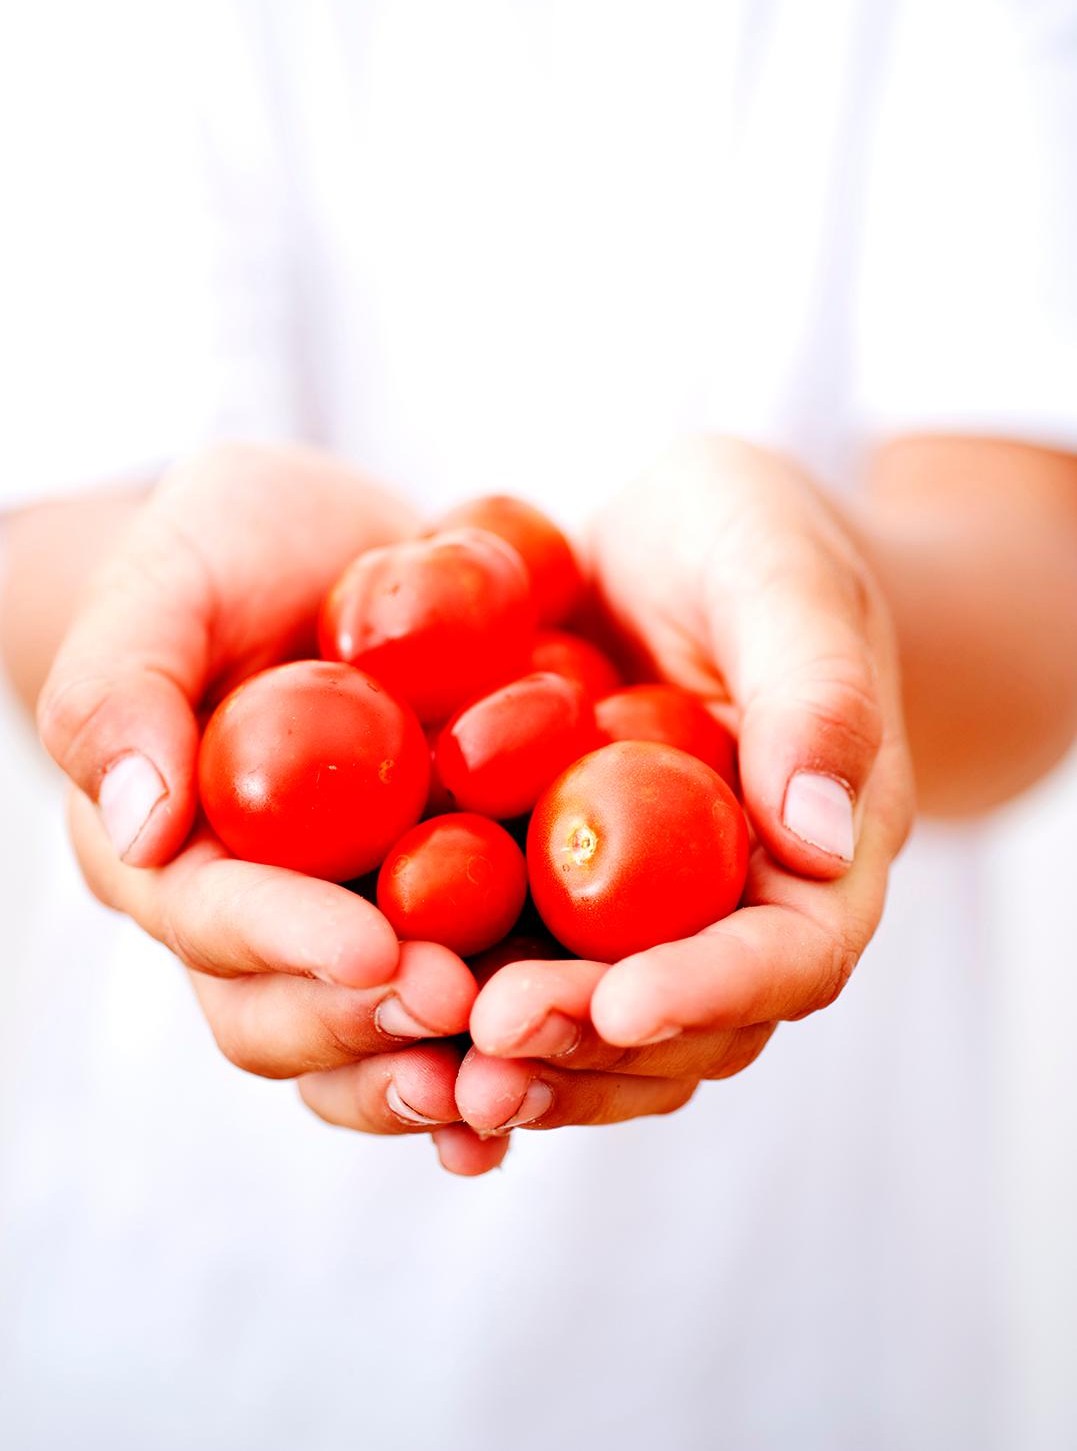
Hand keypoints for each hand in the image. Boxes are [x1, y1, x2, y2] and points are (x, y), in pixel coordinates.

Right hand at [38, 444, 503, 1173]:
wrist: (330, 552)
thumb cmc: (229, 551)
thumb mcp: (172, 578)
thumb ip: (124, 684)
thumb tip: (139, 823)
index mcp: (171, 851)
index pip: (214, 919)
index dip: (288, 942)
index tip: (375, 945)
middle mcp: (253, 916)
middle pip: (286, 1016)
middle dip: (369, 1022)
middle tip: (460, 1007)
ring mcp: (348, 927)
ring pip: (371, 1042)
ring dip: (441, 1070)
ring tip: (521, 1068)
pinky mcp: (440, 918)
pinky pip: (467, 1003)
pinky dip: (512, 1041)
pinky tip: (588, 1048)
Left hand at [454, 436, 914, 1135]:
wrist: (674, 539)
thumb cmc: (752, 538)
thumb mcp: (786, 578)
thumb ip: (815, 694)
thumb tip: (817, 835)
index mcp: (816, 854)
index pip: (789, 957)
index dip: (710, 992)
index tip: (617, 1004)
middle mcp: (732, 912)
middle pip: (681, 1028)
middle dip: (587, 1045)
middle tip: (487, 1037)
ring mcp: (637, 917)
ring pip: (592, 1033)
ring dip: (517, 1061)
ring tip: (428, 1069)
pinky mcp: (549, 898)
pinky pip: (510, 972)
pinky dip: (454, 1015)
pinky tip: (375, 1022)